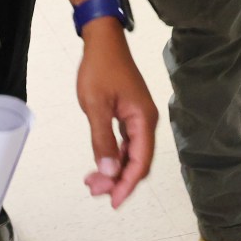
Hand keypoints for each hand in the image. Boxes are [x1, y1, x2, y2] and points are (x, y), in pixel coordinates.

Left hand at [74, 19, 156, 208]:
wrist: (102, 39)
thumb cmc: (100, 67)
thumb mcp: (96, 105)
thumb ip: (103, 140)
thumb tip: (110, 172)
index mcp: (143, 119)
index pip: (140, 162)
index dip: (127, 184)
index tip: (113, 200)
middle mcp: (146, 121)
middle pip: (138, 161)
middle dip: (119, 180)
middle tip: (96, 191)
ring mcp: (138, 117)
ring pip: (131, 153)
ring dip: (115, 169)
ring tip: (94, 182)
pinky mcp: (130, 114)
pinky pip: (126, 142)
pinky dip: (114, 155)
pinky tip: (101, 163)